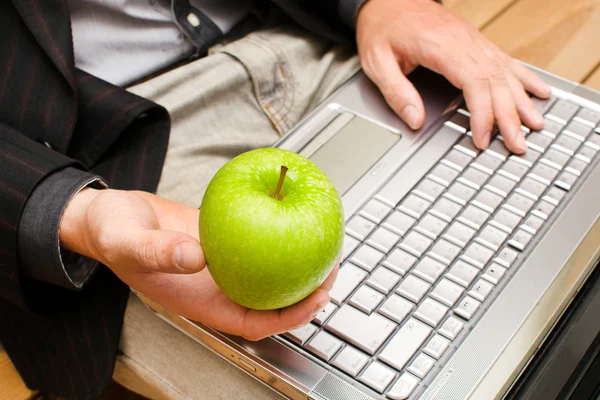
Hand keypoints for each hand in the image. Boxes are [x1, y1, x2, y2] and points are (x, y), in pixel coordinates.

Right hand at [61, 188, 335, 339]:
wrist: (109, 216)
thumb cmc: (112, 234)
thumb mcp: (127, 240)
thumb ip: (157, 251)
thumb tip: (197, 257)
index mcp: (199, 301)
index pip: (254, 323)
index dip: (289, 316)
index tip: (316, 298)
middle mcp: (217, 287)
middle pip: (271, 300)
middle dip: (305, 292)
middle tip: (332, 266)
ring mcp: (222, 266)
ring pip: (268, 274)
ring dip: (296, 263)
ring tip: (323, 243)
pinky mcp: (223, 243)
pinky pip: (257, 244)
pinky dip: (276, 236)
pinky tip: (291, 214)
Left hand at [356, 0, 551, 153]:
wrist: (388, 0)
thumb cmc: (382, 27)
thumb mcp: (376, 61)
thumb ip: (396, 92)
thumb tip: (415, 120)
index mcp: (440, 46)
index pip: (474, 82)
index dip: (483, 113)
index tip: (483, 138)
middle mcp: (463, 41)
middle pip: (496, 81)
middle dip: (510, 116)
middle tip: (518, 144)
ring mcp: (472, 39)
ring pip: (505, 71)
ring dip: (522, 100)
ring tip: (536, 125)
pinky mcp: (474, 40)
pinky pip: (505, 60)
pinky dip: (524, 77)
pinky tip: (538, 91)